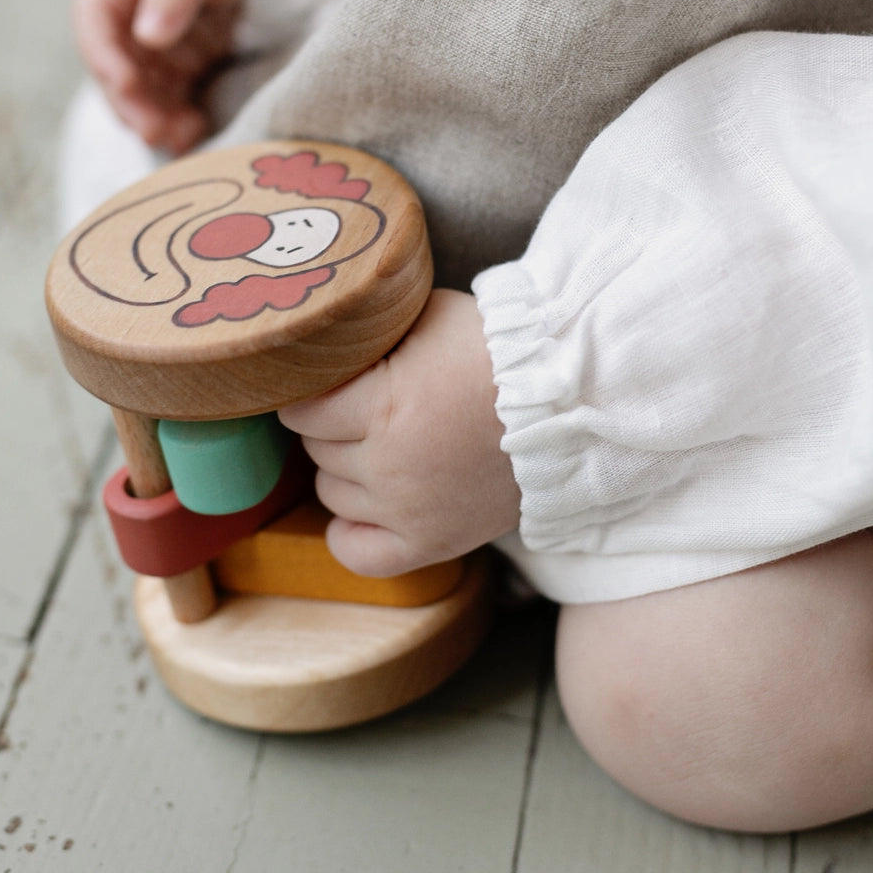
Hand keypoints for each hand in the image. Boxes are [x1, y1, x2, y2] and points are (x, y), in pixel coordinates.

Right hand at [72, 0, 246, 154]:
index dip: (102, 55)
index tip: (125, 83)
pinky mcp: (174, 66)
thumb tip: (148, 34)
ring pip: (138, 91)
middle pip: (112, 65)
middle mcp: (126, 16)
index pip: (92, 17)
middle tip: (153, 131)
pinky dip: (176, 120)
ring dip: (153, 119)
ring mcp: (148, 45)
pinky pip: (167, 100)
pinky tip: (196, 132)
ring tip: (182, 137)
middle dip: (129, 102)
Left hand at [278, 290, 521, 575]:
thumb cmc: (500, 351)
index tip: (328, 385)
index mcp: (385, 404)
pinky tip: (364, 507)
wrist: (570, 402)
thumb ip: (372, 333)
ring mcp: (410, 509)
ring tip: (380, 447)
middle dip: (333, 427)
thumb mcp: (429, 317)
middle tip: (365, 410)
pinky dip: (349, 534)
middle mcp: (391, 464)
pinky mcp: (434, 542)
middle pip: (318, 450)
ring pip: (333, 494)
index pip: (302, 411)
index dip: (309, 394)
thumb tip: (326, 338)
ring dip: (346, 470)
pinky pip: (359, 554)